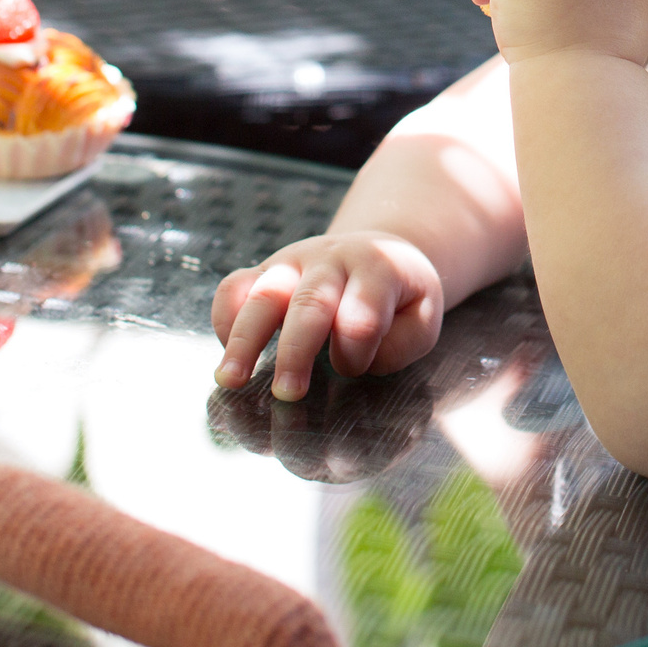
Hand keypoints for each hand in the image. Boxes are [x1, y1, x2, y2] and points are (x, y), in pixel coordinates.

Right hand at [211, 232, 443, 401]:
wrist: (376, 251)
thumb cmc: (399, 296)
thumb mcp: (423, 314)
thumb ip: (402, 342)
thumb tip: (362, 362)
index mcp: (377, 268)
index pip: (363, 312)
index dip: (357, 347)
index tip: (355, 368)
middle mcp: (330, 260)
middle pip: (309, 303)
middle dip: (296, 351)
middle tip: (288, 395)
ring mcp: (292, 263)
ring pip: (262, 295)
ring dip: (244, 340)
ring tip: (231, 380)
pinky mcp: (264, 271)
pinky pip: (234, 287)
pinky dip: (224, 319)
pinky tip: (227, 355)